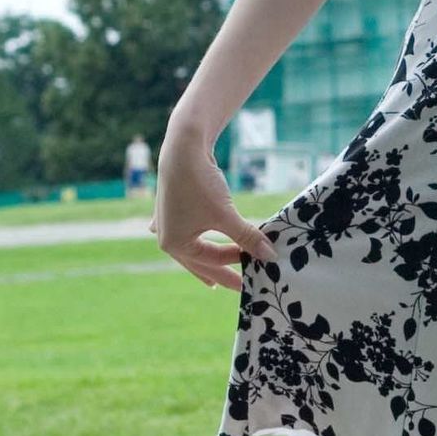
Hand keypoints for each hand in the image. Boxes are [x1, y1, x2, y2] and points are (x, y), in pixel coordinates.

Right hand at [151, 131, 276, 293]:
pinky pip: (185, 235)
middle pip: (198, 262)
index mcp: (175, 244)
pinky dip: (192, 243)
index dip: (237, 264)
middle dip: (219, 274)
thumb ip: (247, 238)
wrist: (183, 147)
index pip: (213, 261)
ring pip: (191, 250)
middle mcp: (166, 238)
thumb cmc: (200, 184)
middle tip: (239, 287)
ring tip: (212, 281)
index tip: (259, 270)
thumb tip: (270, 257)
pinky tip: (183, 247)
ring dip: (205, 262)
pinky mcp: (172, 211)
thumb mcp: (226, 215)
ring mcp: (166, 224)